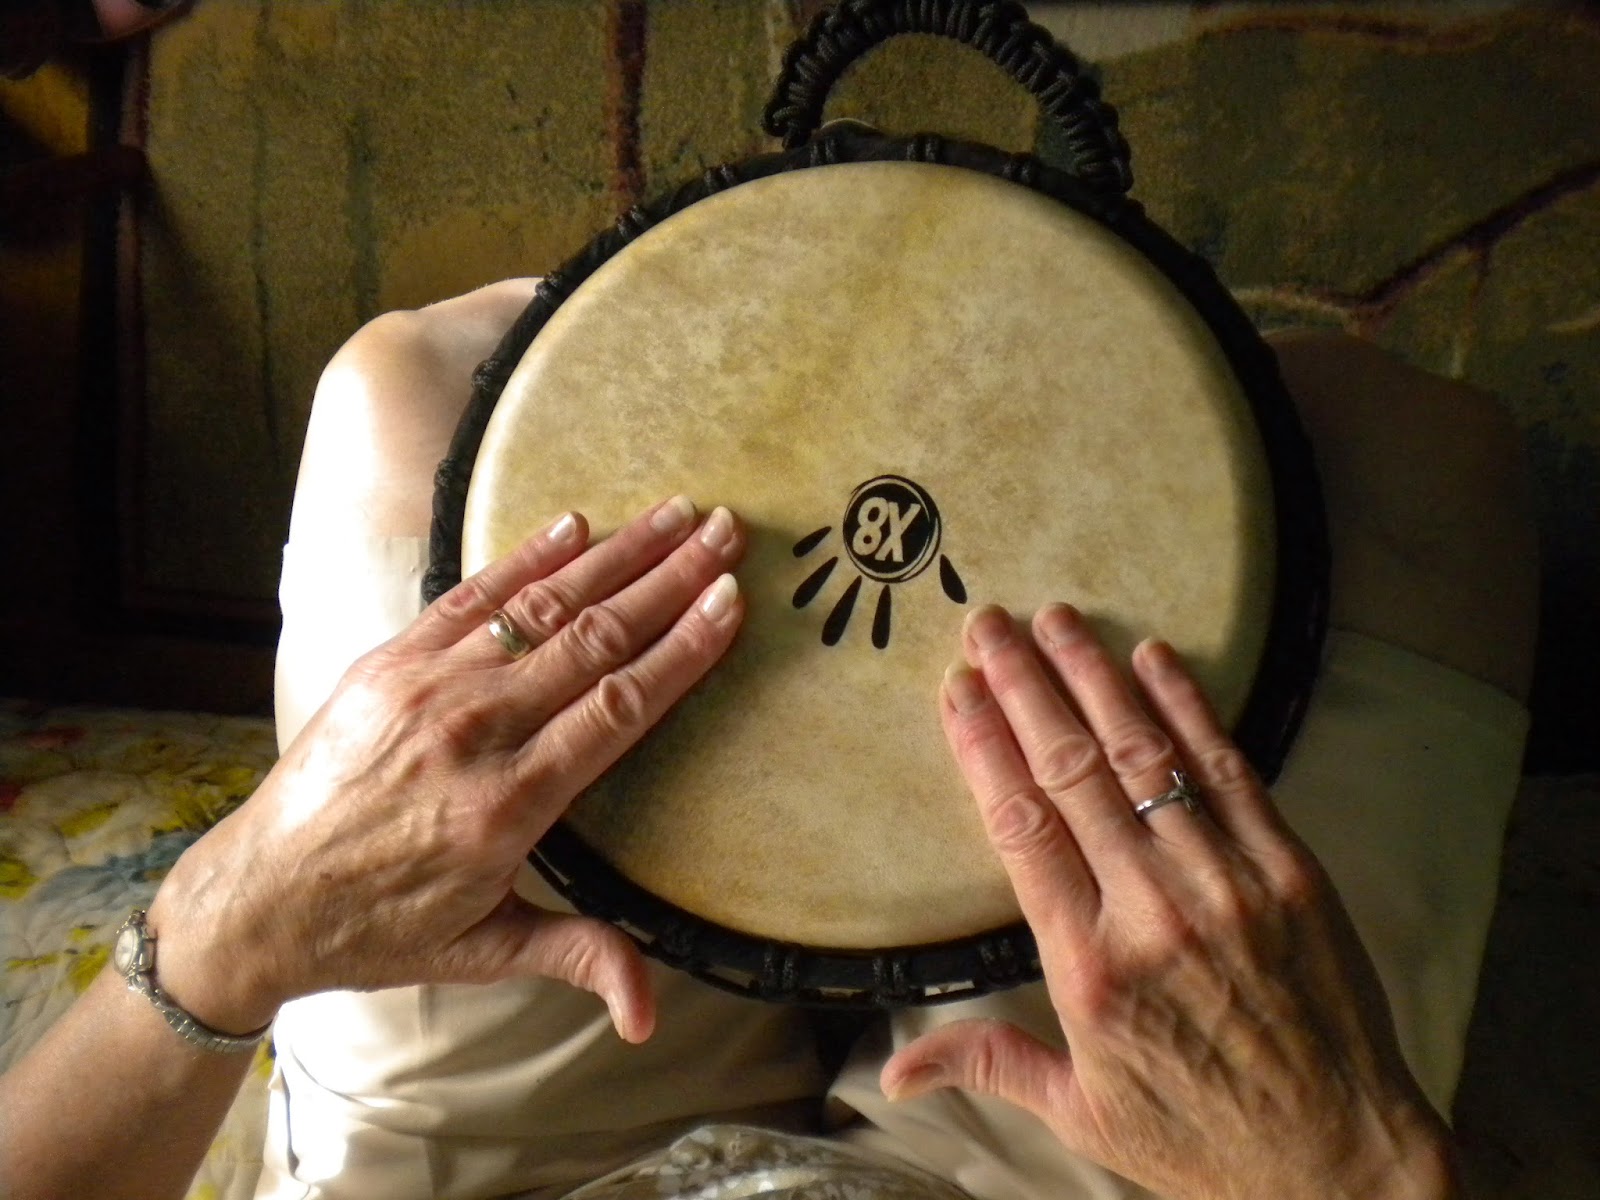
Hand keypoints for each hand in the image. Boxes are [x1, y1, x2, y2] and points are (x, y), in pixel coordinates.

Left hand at [146, 497, 746, 1043]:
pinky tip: (576, 525)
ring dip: (615, 556)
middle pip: (592, 641)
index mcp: (508, 807)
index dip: (682, 650)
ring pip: (539, 608)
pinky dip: (526, 558)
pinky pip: (470, 598)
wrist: (258, 897)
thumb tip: (648, 1017)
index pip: (619, 707)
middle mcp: (472, 734)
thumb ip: (577, 958)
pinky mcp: (387, 663)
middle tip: (725, 534)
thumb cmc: (379, 929)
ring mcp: (426, 689)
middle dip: (668, 582)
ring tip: (675, 514)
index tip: (729, 603)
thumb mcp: (483, 953)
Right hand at [881, 605, 1460, 1199]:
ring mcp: (1226, 884)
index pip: (1019, 825)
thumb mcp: (1081, 1114)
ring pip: (1146, 757)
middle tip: (990, 625)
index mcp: (1088, 968)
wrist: (1339, 1159)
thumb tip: (891, 1072)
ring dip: (1095, 679)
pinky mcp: (1289, 871)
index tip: (958, 690)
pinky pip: (1230, 771)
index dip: (983, 745)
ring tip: (1057, 620)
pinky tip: (1154, 658)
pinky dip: (1190, 709)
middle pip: (1072, 772)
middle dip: (1025, 687)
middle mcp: (1152, 913)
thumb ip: (988, 1064)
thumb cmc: (1203, 1140)